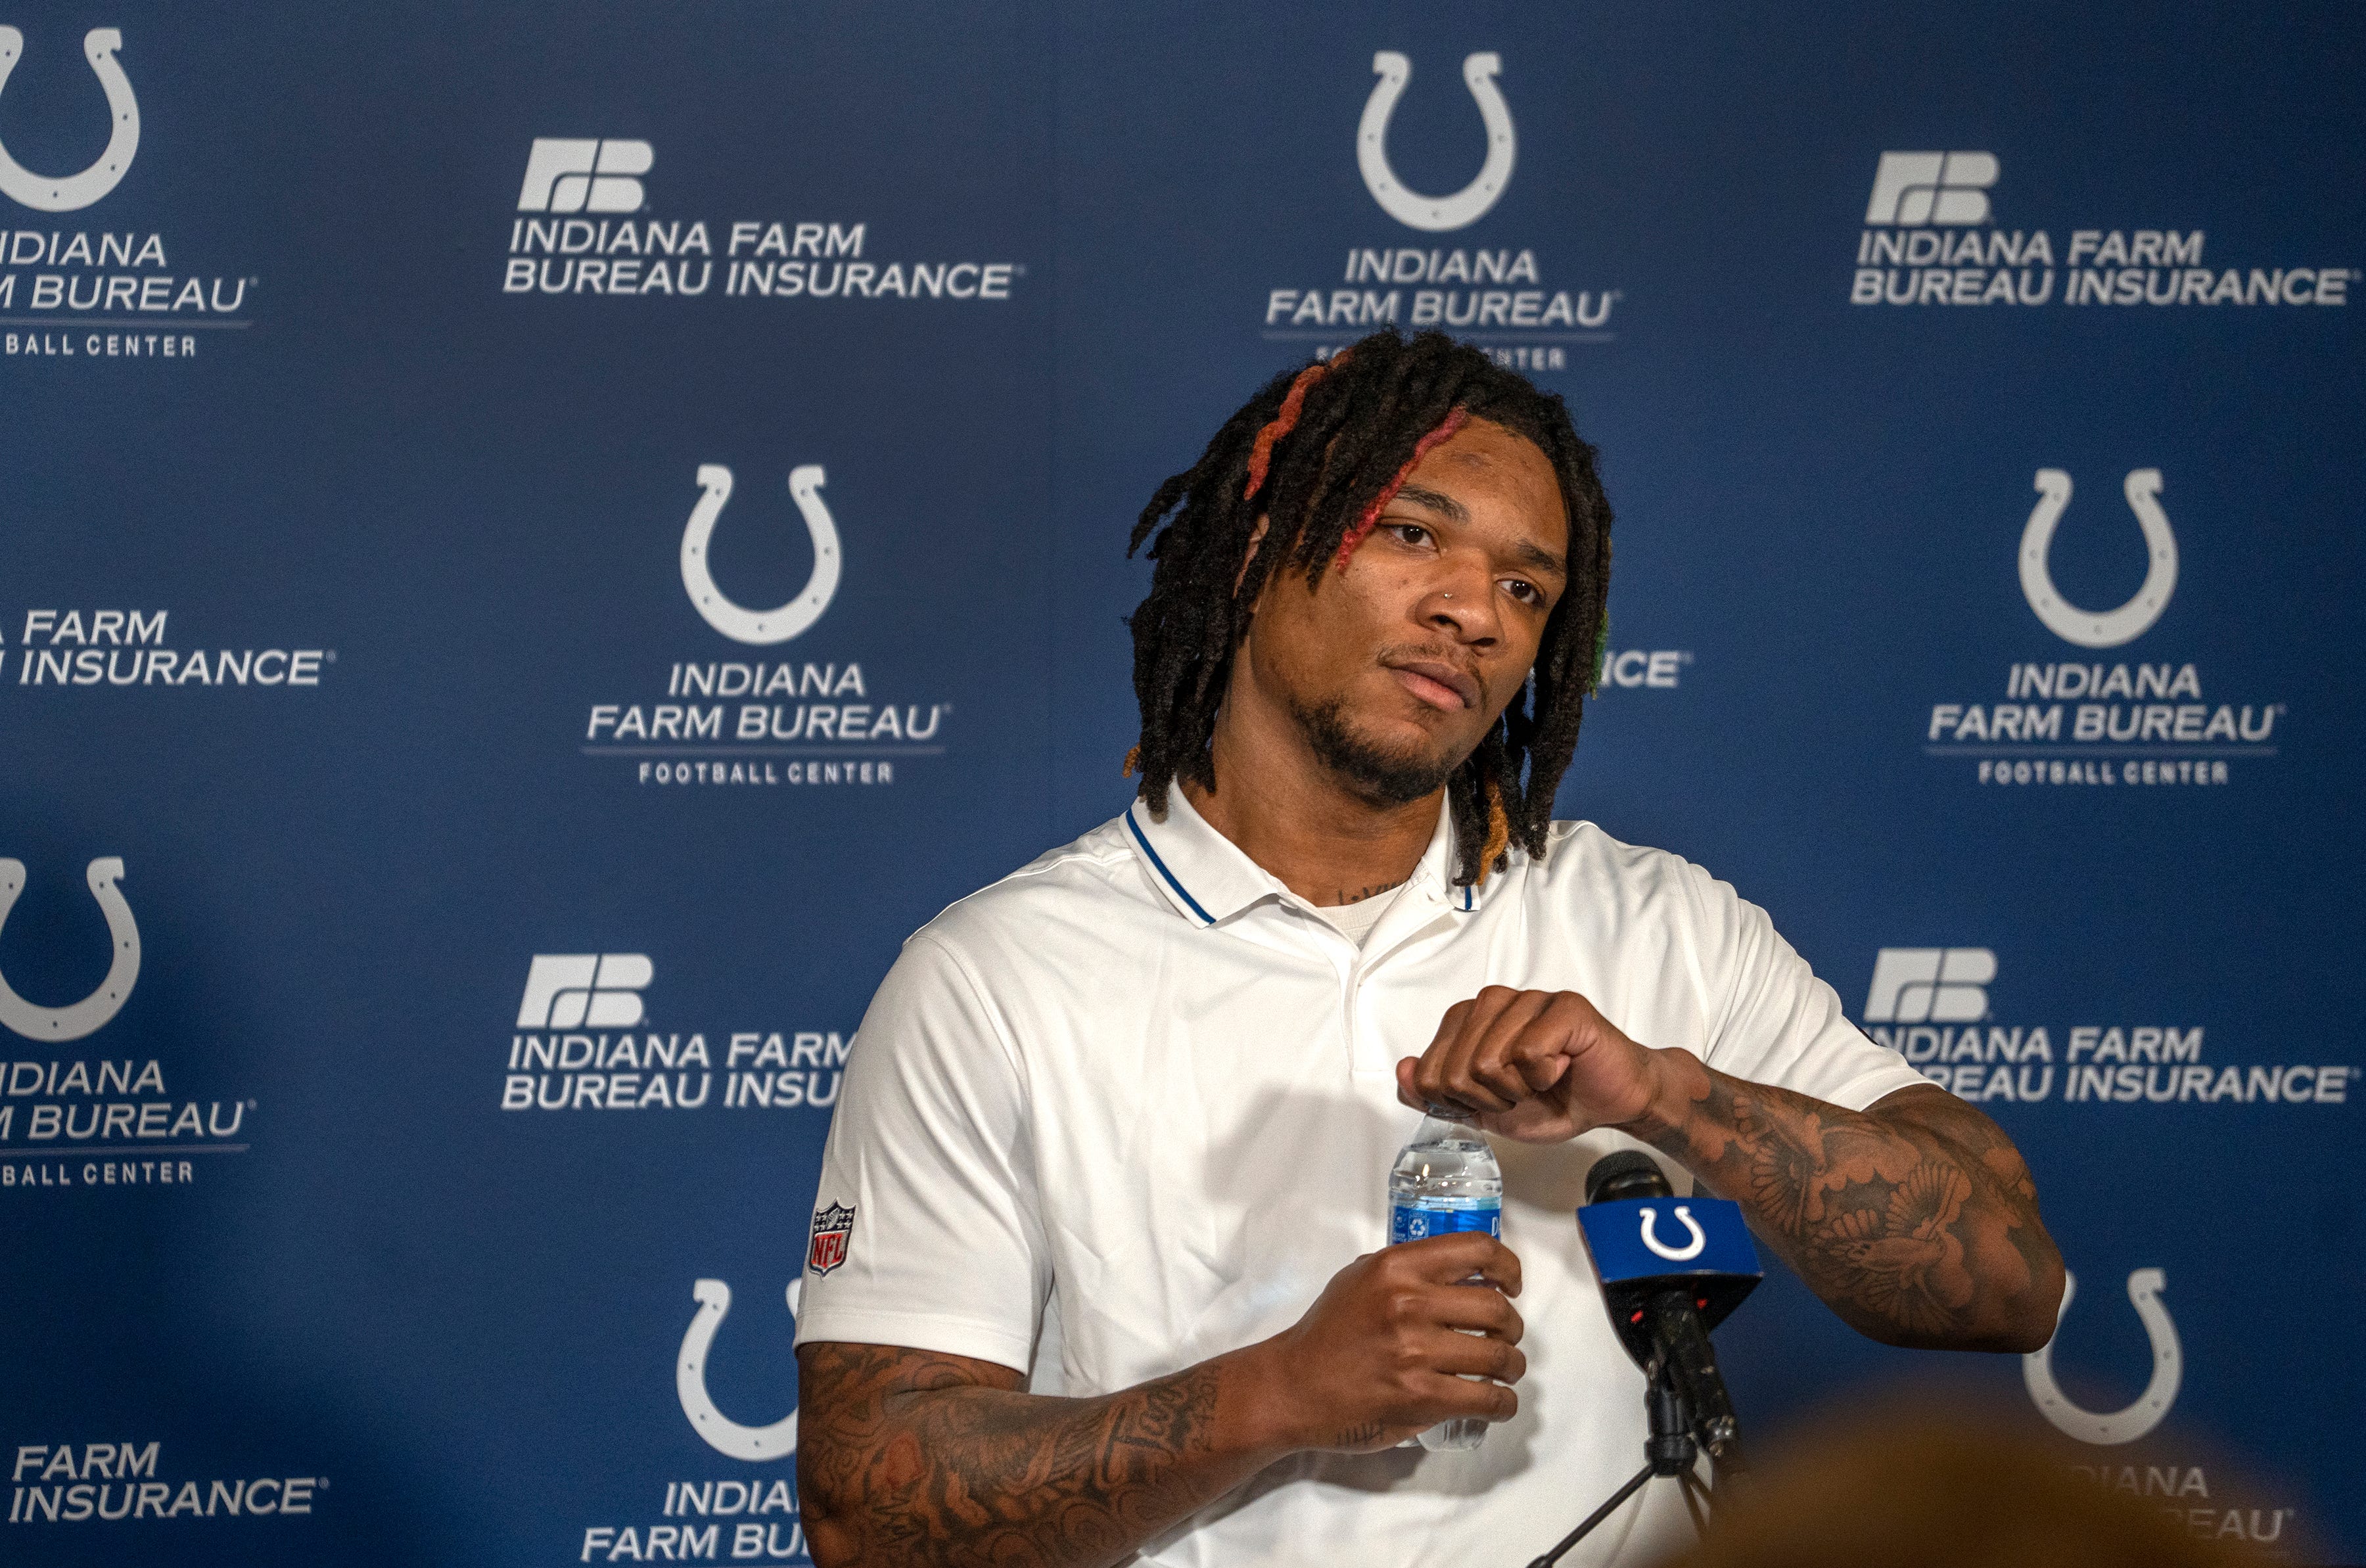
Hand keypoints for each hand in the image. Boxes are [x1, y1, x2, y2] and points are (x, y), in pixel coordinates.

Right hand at [1244, 1234, 1524, 1453]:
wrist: (1294, 1387)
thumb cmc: (1327, 1333)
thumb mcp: (1358, 1278)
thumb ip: (1405, 1269)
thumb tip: (1459, 1268)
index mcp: (1396, 1267)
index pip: (1478, 1250)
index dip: (1508, 1266)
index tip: (1511, 1284)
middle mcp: (1409, 1304)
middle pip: (1496, 1308)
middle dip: (1512, 1325)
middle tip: (1506, 1335)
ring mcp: (1416, 1353)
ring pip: (1499, 1356)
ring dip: (1513, 1365)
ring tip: (1506, 1369)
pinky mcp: (1421, 1398)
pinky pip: (1488, 1398)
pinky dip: (1503, 1402)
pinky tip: (1499, 1400)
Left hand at [1396, 986, 1662, 1144]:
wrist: (1609, 1102)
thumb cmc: (1552, 1099)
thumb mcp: (1483, 1110)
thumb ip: (1437, 1094)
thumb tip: (1404, 1071)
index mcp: (1469, 1019)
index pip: (1431, 1072)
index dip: (1463, 1102)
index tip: (1495, 1098)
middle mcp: (1494, 1001)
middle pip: (1458, 1069)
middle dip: (1491, 1099)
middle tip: (1522, 1092)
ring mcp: (1529, 999)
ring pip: (1489, 1061)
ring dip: (1518, 1089)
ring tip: (1541, 1079)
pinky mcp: (1564, 1006)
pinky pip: (1529, 1052)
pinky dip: (1545, 1076)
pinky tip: (1561, 1067)